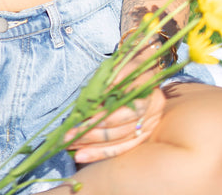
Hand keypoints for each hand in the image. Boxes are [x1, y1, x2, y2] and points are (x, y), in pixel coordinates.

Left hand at [65, 40, 166, 162]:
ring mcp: (148, 127)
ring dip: (92, 147)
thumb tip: (97, 95)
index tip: (82, 120)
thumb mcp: (120, 67)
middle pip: (120, 130)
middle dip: (91, 134)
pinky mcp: (142, 137)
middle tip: (68, 136)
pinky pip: (120, 149)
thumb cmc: (129, 67)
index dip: (104, 117)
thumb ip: (110, 80)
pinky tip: (82, 155)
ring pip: (119, 142)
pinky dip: (99, 153)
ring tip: (71, 148)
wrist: (145, 70)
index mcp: (149, 93)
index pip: (127, 111)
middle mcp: (152, 114)